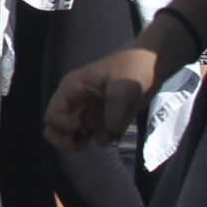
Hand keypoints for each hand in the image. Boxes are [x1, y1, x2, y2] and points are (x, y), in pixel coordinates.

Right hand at [43, 43, 158, 150]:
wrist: (153, 64)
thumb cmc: (132, 68)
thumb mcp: (123, 90)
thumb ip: (113, 116)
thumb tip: (108, 137)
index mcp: (71, 89)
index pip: (52, 116)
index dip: (63, 125)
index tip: (83, 125)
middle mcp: (76, 102)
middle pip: (54, 129)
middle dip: (65, 140)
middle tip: (82, 142)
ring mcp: (90, 112)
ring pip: (74, 136)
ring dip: (88, 140)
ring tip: (104, 134)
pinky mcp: (105, 119)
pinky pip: (98, 137)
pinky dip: (106, 138)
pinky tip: (117, 130)